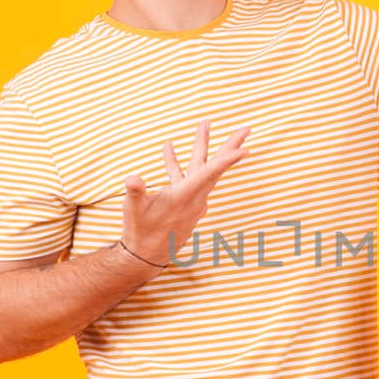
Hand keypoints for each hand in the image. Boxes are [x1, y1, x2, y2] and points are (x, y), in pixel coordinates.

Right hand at [122, 120, 251, 264]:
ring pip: (201, 168)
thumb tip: (132, 179)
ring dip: (201, 146)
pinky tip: (168, 147)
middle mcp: (193, 197)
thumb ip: (135, 192)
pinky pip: (185, 176)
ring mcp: (190, 199)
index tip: (245, 148)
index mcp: (184, 196)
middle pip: (215, 166)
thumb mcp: (134, 211)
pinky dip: (178, 163)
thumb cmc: (140, 231)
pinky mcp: (184, 201)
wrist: (146, 255)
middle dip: (229, 146)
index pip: (209, 174)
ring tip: (204, 123)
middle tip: (246, 128)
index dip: (226, 160)